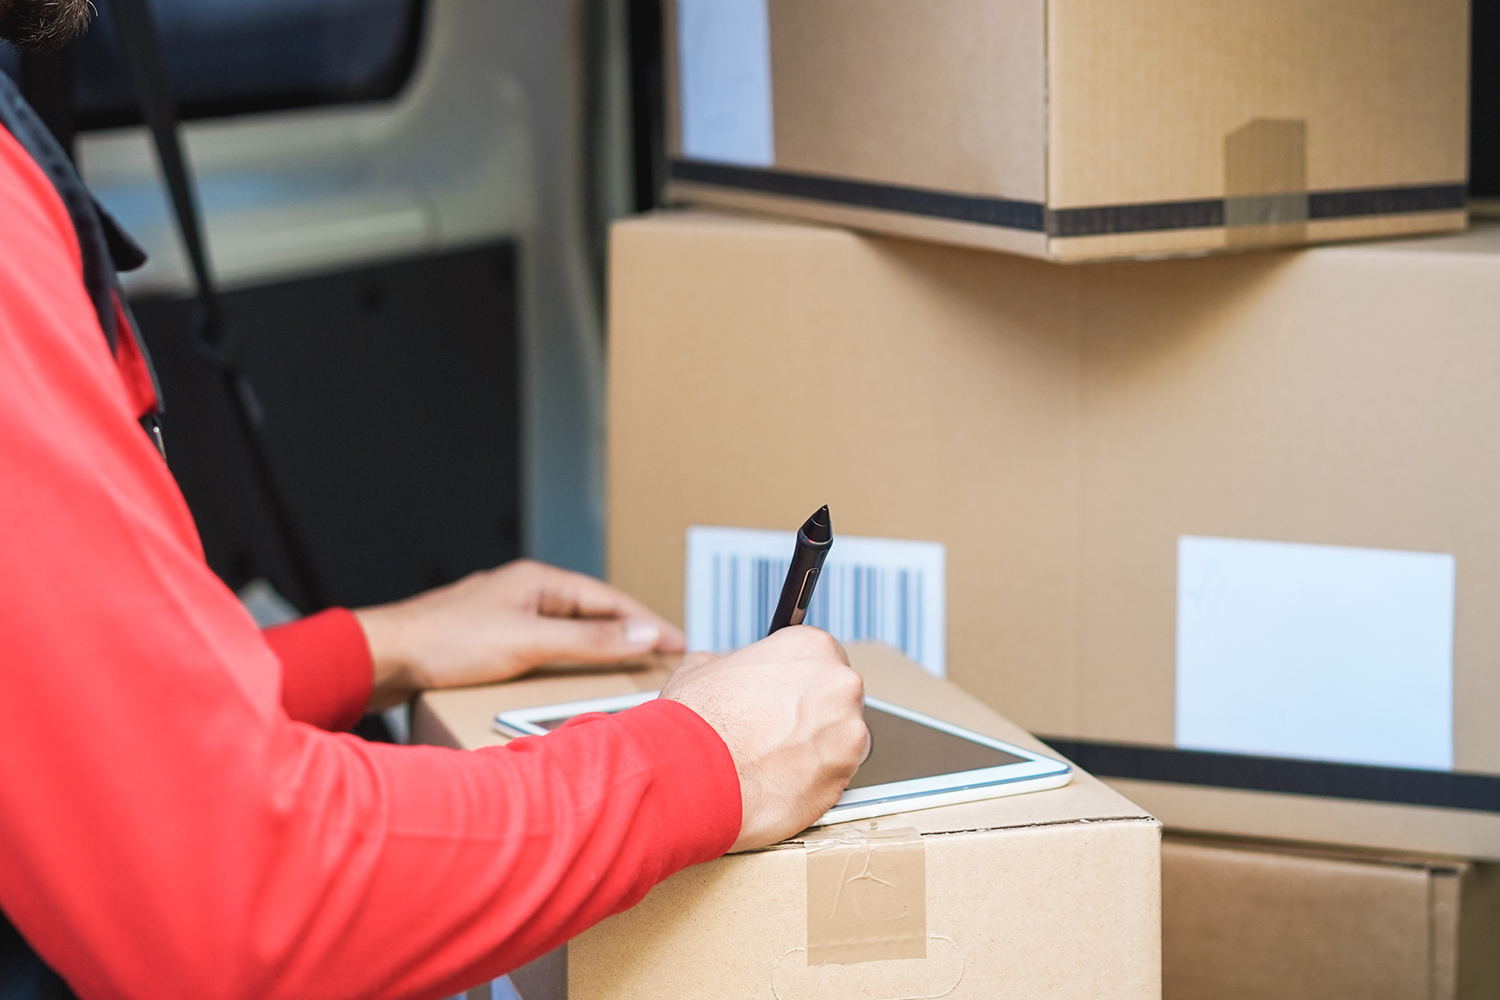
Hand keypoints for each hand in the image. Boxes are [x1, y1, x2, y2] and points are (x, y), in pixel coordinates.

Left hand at [354, 560, 684, 710]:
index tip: (675, 642)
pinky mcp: (485, 642)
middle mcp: (522, 592)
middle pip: (589, 611)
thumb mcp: (529, 642)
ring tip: (626, 666)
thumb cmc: (446, 643)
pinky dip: (567, 658)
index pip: (608, 598)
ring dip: (598, 646)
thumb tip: (640, 635)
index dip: (645, 622)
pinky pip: (542, 645)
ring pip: (565, 629)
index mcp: (537, 581)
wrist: (383, 659)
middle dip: (627, 632)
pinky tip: (569, 676)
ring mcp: (503, 616)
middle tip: (660, 654)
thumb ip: (588, 641)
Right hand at [661, 627, 869, 850]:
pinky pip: (836, 778)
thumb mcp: (702, 667)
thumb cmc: (696, 721)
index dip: (799, 681)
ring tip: (774, 762)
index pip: (822, 659)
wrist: (690, 774)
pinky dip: (814, 782)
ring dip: (817, 749)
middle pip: (838, 698)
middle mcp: (840, 685)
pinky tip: (780, 783)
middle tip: (777, 732)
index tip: (785, 698)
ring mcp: (849, 733)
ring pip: (841, 741)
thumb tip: (726, 670)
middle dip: (813, 715)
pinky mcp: (845, 778)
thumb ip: (731, 664)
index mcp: (812, 647)